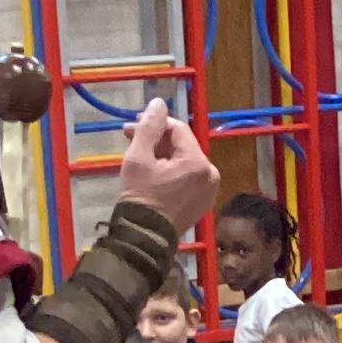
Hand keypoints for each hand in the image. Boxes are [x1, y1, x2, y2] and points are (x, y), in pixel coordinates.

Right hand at [115, 96, 220, 236]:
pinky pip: (187, 177)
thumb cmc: (140, 197)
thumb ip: (149, 127)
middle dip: (156, 140)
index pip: (177, 129)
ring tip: (139, 157)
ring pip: (183, 160)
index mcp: (198, 163)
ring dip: (162, 154)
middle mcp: (210, 175)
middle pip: (182, 145)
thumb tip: (158, 103)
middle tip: (131, 139)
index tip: (132, 126)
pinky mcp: (202, 202)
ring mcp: (208, 190)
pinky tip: (152, 173)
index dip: (154, 123)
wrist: (144, 239)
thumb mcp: (139, 158)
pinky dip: (170, 171)